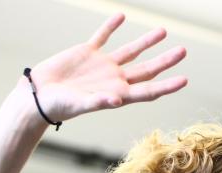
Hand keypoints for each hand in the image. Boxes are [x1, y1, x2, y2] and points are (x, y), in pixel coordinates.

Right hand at [24, 13, 186, 121]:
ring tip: (163, 31)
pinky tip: (122, 17)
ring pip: (130, 51)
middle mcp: (114, 79)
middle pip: (146, 69)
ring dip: (146, 42)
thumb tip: (117, 99)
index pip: (148, 90)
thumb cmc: (59, 106)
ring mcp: (102, 65)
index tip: (184, 80)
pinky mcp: (87, 53)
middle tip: (183, 51)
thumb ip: (100, 101)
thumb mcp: (81, 105)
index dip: (167, 86)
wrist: (37, 96)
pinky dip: (112, 27)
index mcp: (117, 93)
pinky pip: (102, 36)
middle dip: (165, 60)